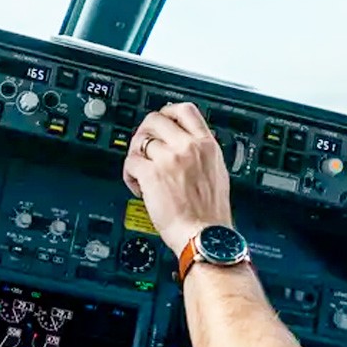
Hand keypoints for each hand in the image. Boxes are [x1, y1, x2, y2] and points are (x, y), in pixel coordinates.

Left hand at [122, 102, 232, 256]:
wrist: (205, 235)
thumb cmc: (211, 215)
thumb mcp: (216, 174)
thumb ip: (201, 155)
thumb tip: (184, 147)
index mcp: (207, 145)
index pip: (184, 110)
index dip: (167, 112)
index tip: (161, 122)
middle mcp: (188, 147)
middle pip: (156, 119)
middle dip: (145, 133)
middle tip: (144, 149)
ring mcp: (169, 158)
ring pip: (140, 140)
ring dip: (136, 155)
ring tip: (141, 172)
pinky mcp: (151, 173)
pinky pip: (130, 161)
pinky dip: (129, 174)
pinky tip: (138, 186)